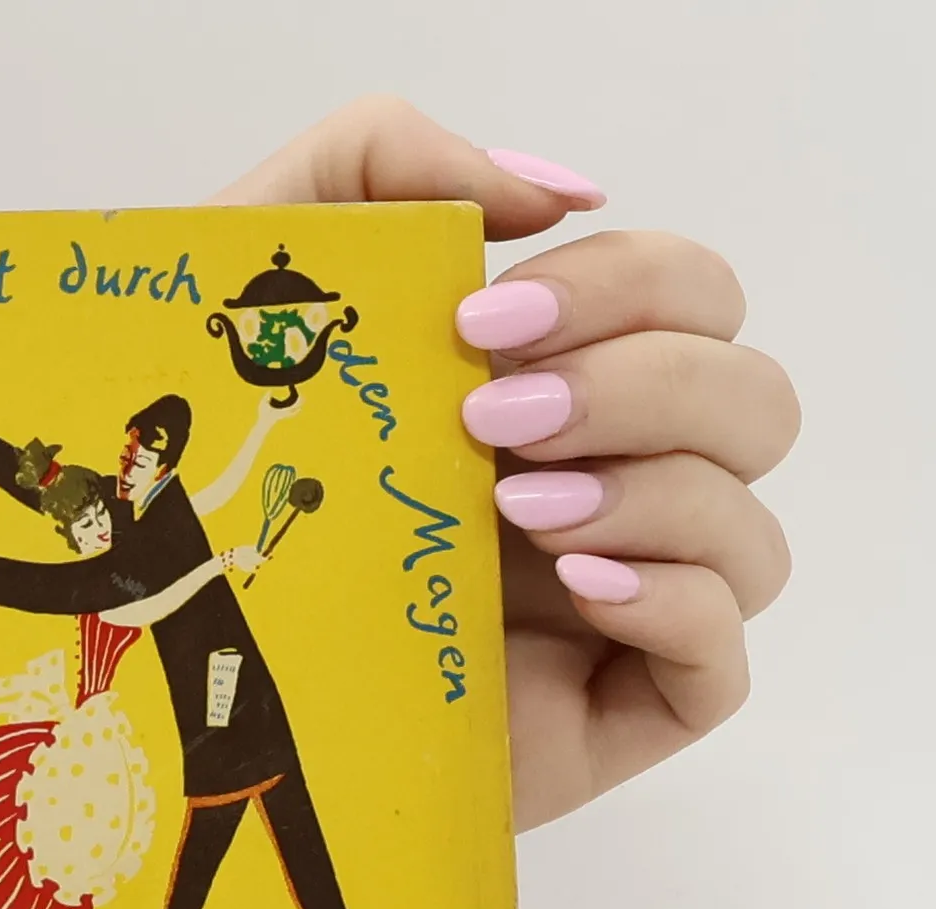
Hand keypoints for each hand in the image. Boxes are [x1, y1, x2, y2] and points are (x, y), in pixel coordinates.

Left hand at [217, 99, 796, 830]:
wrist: (181, 682)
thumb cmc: (216, 491)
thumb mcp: (265, 290)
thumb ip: (381, 167)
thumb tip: (563, 189)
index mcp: (556, 392)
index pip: (692, 300)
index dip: (626, 286)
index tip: (486, 320)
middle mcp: (608, 491)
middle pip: (754, 402)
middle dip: (645, 386)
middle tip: (491, 419)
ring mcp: (618, 610)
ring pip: (754, 530)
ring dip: (657, 493)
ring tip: (514, 510)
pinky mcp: (610, 715)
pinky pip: (724, 661)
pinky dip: (676, 603)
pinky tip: (573, 585)